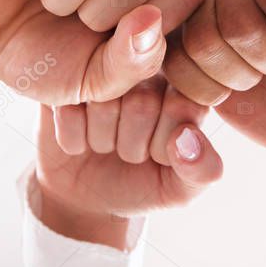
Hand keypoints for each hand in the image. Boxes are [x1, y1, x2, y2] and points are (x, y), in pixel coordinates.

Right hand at [31, 77, 220, 249]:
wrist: (88, 199)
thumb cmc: (142, 184)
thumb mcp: (180, 189)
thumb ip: (202, 169)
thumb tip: (187, 138)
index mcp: (181, 85)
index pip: (182, 106)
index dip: (166, 144)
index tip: (160, 155)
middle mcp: (144, 68)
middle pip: (141, 103)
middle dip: (133, 146)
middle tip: (128, 152)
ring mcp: (100, 69)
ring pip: (103, 105)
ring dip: (103, 142)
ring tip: (106, 144)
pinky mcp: (63, 79)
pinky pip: (68, 112)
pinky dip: (74, 141)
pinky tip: (81, 140)